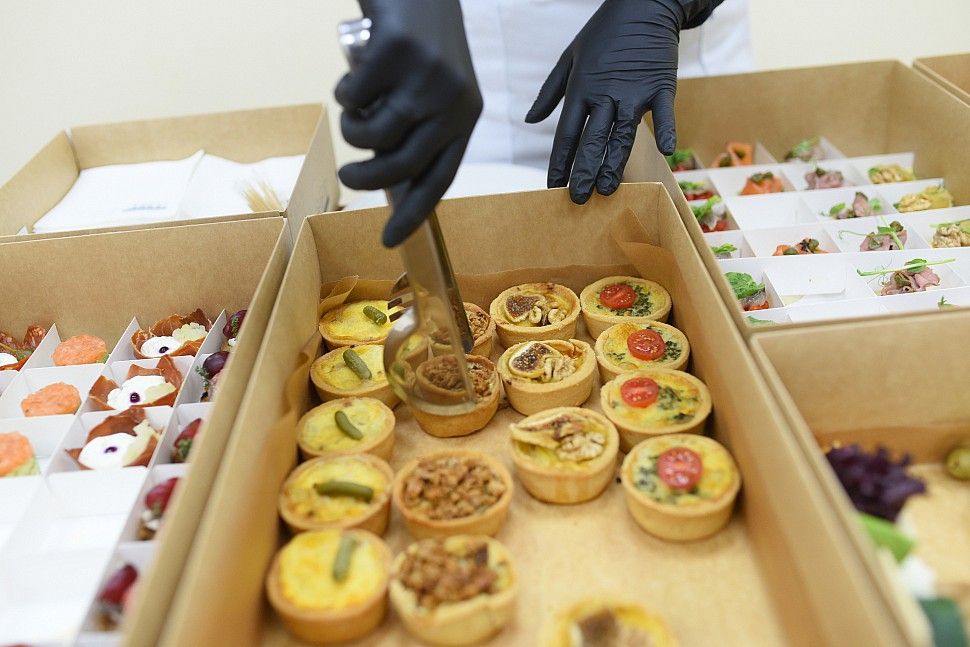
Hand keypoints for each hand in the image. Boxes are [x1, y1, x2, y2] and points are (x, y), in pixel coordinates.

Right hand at [336, 0, 481, 246]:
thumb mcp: (436, 89)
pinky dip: (343, 90)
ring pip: (371, 133)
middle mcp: (453, 100)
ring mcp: (426, 76)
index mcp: (466, 115)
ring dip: (350, 127)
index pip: (440, 177)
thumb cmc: (420, 41)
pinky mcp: (396, 51)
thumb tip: (392, 180)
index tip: (388, 239)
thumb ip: (421, 129)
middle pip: (400, 165)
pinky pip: (353, 96)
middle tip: (348, 176)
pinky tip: (355, 71)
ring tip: (352, 106)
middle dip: (365, 178)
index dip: (413, 212)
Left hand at [526, 0, 688, 203]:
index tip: (552, 187)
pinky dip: (667, 130)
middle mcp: (605, 95)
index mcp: (581, 90)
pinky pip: (664, 112)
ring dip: (615, 164)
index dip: (559, 162)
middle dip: (584, 172)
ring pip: (622, 135)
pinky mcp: (661, 86)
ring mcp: (634, 92)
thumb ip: (549, 93)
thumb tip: (529, 120)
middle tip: (578, 199)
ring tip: (607, 190)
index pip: (566, 134)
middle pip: (592, 141)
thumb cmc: (603, 35)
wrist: (642, 6)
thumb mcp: (568, 58)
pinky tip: (667, 152)